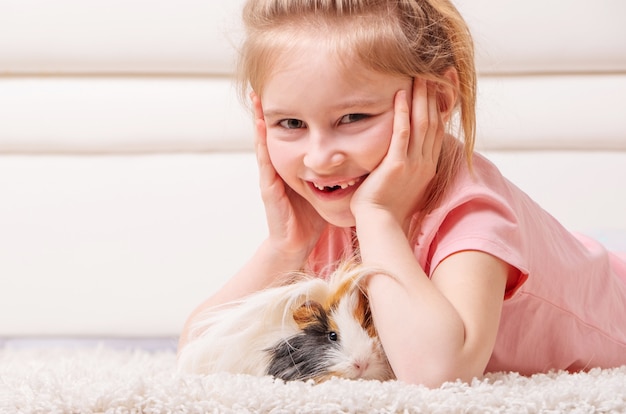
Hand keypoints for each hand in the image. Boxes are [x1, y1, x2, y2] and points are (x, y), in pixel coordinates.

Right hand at [251, 93, 326, 260]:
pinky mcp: (268, 187)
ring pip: (264, 142)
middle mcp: (279, 167)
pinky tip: (259, 126)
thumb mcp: (324, 187)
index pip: (290, 135)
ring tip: (256, 98)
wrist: (296, 243)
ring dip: (258, 120)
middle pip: (273, 133)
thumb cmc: (310, 217)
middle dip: (267, 110)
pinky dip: (261, 142)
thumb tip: (359, 154)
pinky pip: (265, 160)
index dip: (288, 113)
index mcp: (292, 166)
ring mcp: (270, 176)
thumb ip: (334, 171)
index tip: (290, 88)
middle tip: (263, 84)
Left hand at [350, 78, 443, 230]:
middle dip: (435, 95)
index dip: (440, 105)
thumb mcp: (405, 182)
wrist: (380, 223)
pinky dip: (403, 112)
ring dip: (421, 97)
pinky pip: (402, 133)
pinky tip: (401, 95)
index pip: (438, 129)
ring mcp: (413, 163)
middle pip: (433, 121)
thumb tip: (405, 152)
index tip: (441, 85)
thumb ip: (409, 164)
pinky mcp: (397, 165)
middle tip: (435, 72)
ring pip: (422, 123)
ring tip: (419, 75)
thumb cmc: (388, 206)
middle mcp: (426, 163)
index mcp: (429, 166)